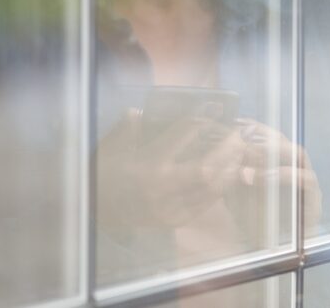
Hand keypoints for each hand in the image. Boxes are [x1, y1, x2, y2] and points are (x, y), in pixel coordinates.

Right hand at [96, 108, 244, 232]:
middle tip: (238, 135)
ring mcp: (169, 207)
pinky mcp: (173, 221)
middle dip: (228, 149)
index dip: (203, 119)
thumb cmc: (103, 173)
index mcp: (148, 162)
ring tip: (238, 154)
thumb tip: (143, 109)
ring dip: (229, 169)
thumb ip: (130, 126)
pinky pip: (205, 204)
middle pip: (207, 167)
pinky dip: (218, 188)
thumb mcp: (111, 144)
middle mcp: (161, 186)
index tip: (215, 110)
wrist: (91, 212)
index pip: (185, 134)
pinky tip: (225, 175)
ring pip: (211, 188)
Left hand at [225, 119, 322, 238]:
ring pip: (297, 154)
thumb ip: (232, 178)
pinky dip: (285, 175)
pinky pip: (305, 178)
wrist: (275, 254)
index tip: (237, 122)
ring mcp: (307, 181)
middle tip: (244, 135)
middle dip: (265, 135)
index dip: (255, 127)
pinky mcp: (314, 198)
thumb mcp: (237, 197)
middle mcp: (295, 168)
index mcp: (277, 164)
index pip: (269, 138)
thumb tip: (218, 155)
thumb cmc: (256, 223)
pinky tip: (267, 177)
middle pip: (284, 141)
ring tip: (253, 153)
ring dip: (275, 151)